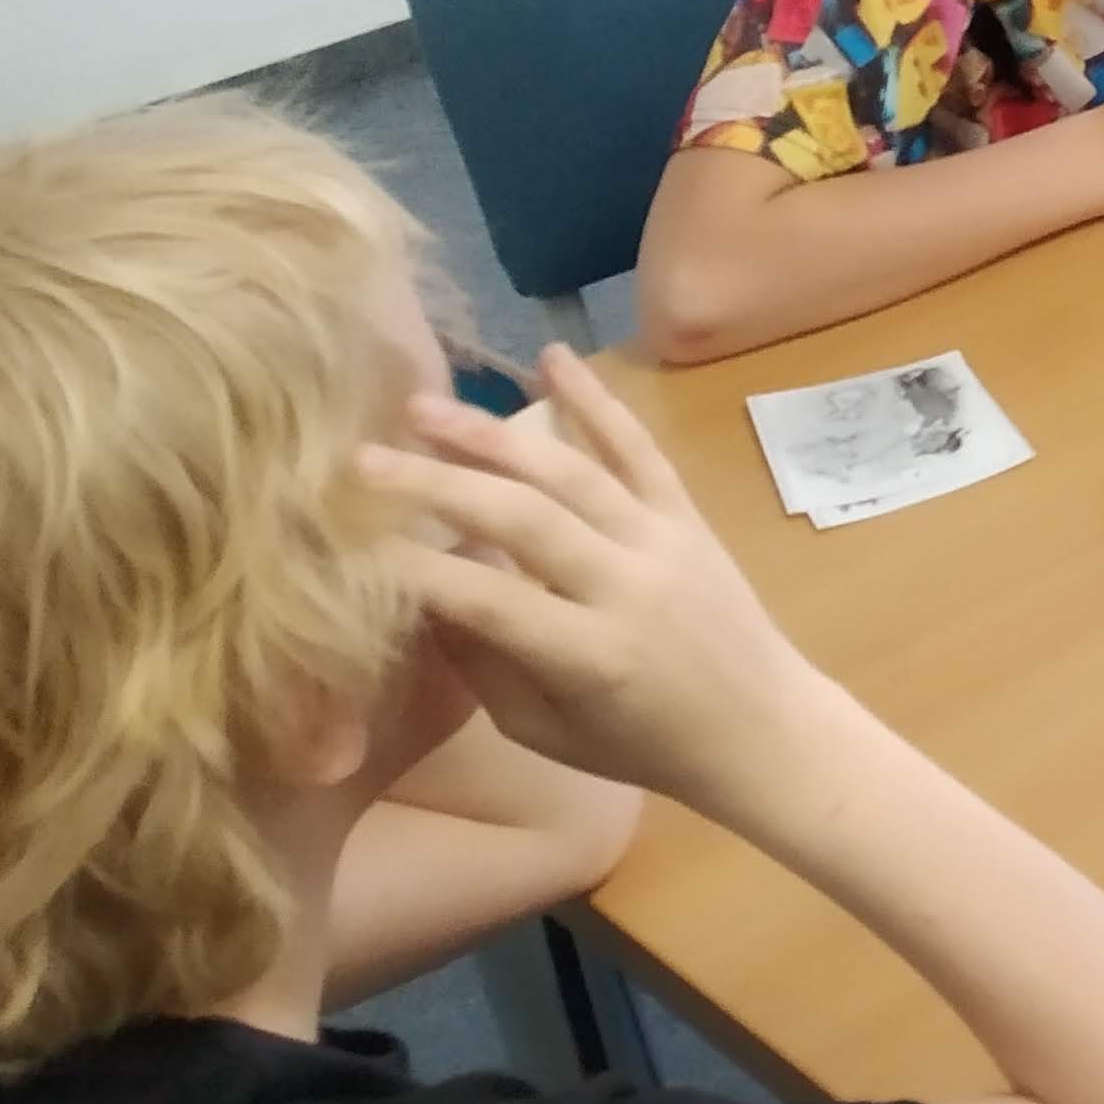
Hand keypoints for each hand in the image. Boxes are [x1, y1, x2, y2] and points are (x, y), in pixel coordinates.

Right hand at [361, 348, 836, 817]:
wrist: (763, 727)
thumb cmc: (643, 745)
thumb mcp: (545, 731)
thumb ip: (482, 663)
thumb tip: (415, 595)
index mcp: (590, 656)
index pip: (485, 599)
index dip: (410, 569)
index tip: (341, 539)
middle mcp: (628, 587)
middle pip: (522, 519)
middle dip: (435, 484)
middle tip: (358, 458)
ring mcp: (664, 542)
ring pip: (573, 473)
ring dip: (494, 434)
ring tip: (422, 406)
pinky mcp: (689, 517)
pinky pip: (640, 450)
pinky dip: (598, 401)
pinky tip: (553, 358)